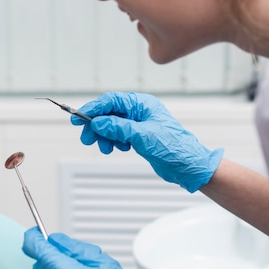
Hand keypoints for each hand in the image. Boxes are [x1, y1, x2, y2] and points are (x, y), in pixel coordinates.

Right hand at [71, 91, 223, 191]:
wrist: (189, 167)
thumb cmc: (174, 148)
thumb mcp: (143, 136)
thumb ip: (119, 128)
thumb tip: (98, 122)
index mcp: (142, 104)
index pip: (112, 101)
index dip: (93, 109)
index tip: (78, 118)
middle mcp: (139, 111)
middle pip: (108, 114)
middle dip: (97, 126)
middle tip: (88, 139)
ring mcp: (138, 124)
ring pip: (111, 126)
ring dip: (104, 136)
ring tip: (105, 148)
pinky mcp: (137, 136)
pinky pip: (117, 135)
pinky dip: (112, 142)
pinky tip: (117, 148)